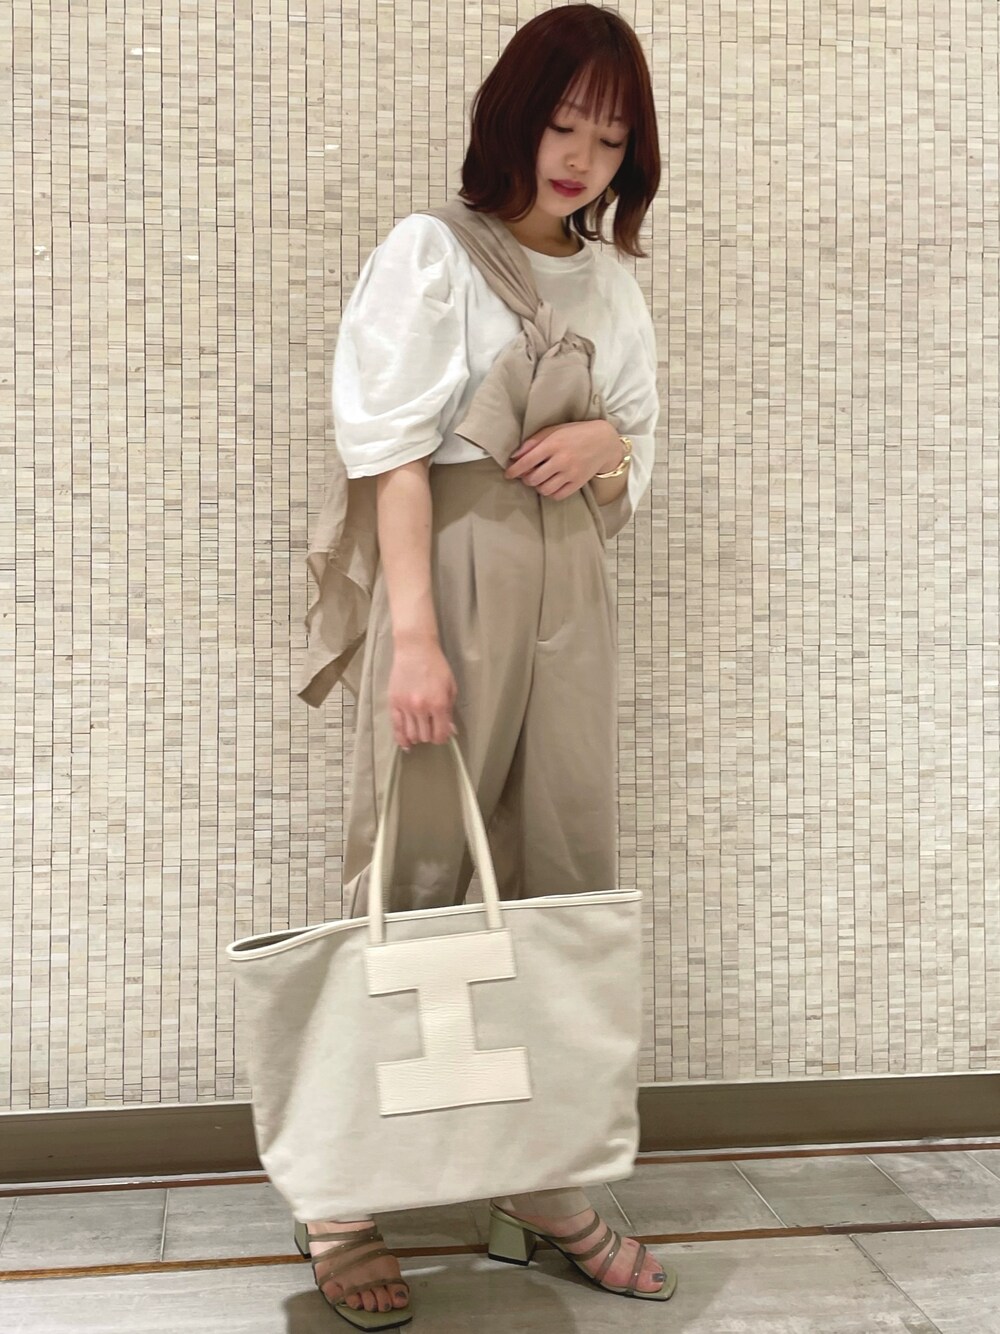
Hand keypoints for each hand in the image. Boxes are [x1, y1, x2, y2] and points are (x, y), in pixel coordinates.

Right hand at [387, 638, 457, 749]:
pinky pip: (396, 727)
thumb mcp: (450, 687)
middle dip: (430, 735)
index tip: (442, 734)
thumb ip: (450, 711)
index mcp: (438, 704)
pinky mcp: (393, 703)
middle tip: (431, 728)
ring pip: (411, 734)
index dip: (442, 737)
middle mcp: (421, 708)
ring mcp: (406, 706)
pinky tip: (405, 744)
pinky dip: (401, 738)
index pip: (440, 734)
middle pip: (425, 736)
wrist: (415, 650)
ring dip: (417, 736)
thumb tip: (451, 731)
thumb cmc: (436, 666)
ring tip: (420, 730)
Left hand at [504, 420, 621, 499]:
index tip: (508, 474)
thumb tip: (515, 455)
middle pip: (534, 478)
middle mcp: (562, 459)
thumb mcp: (554, 430)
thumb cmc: (575, 433)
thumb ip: (534, 441)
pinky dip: (550, 493)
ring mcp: (571, 472)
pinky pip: (558, 495)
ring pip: (544, 489)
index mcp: (553, 443)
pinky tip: (550, 485)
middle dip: (526, 478)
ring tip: (539, 479)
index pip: (527, 461)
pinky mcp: (578, 482)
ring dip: (537, 486)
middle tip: (526, 475)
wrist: (603, 441)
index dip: (514, 470)